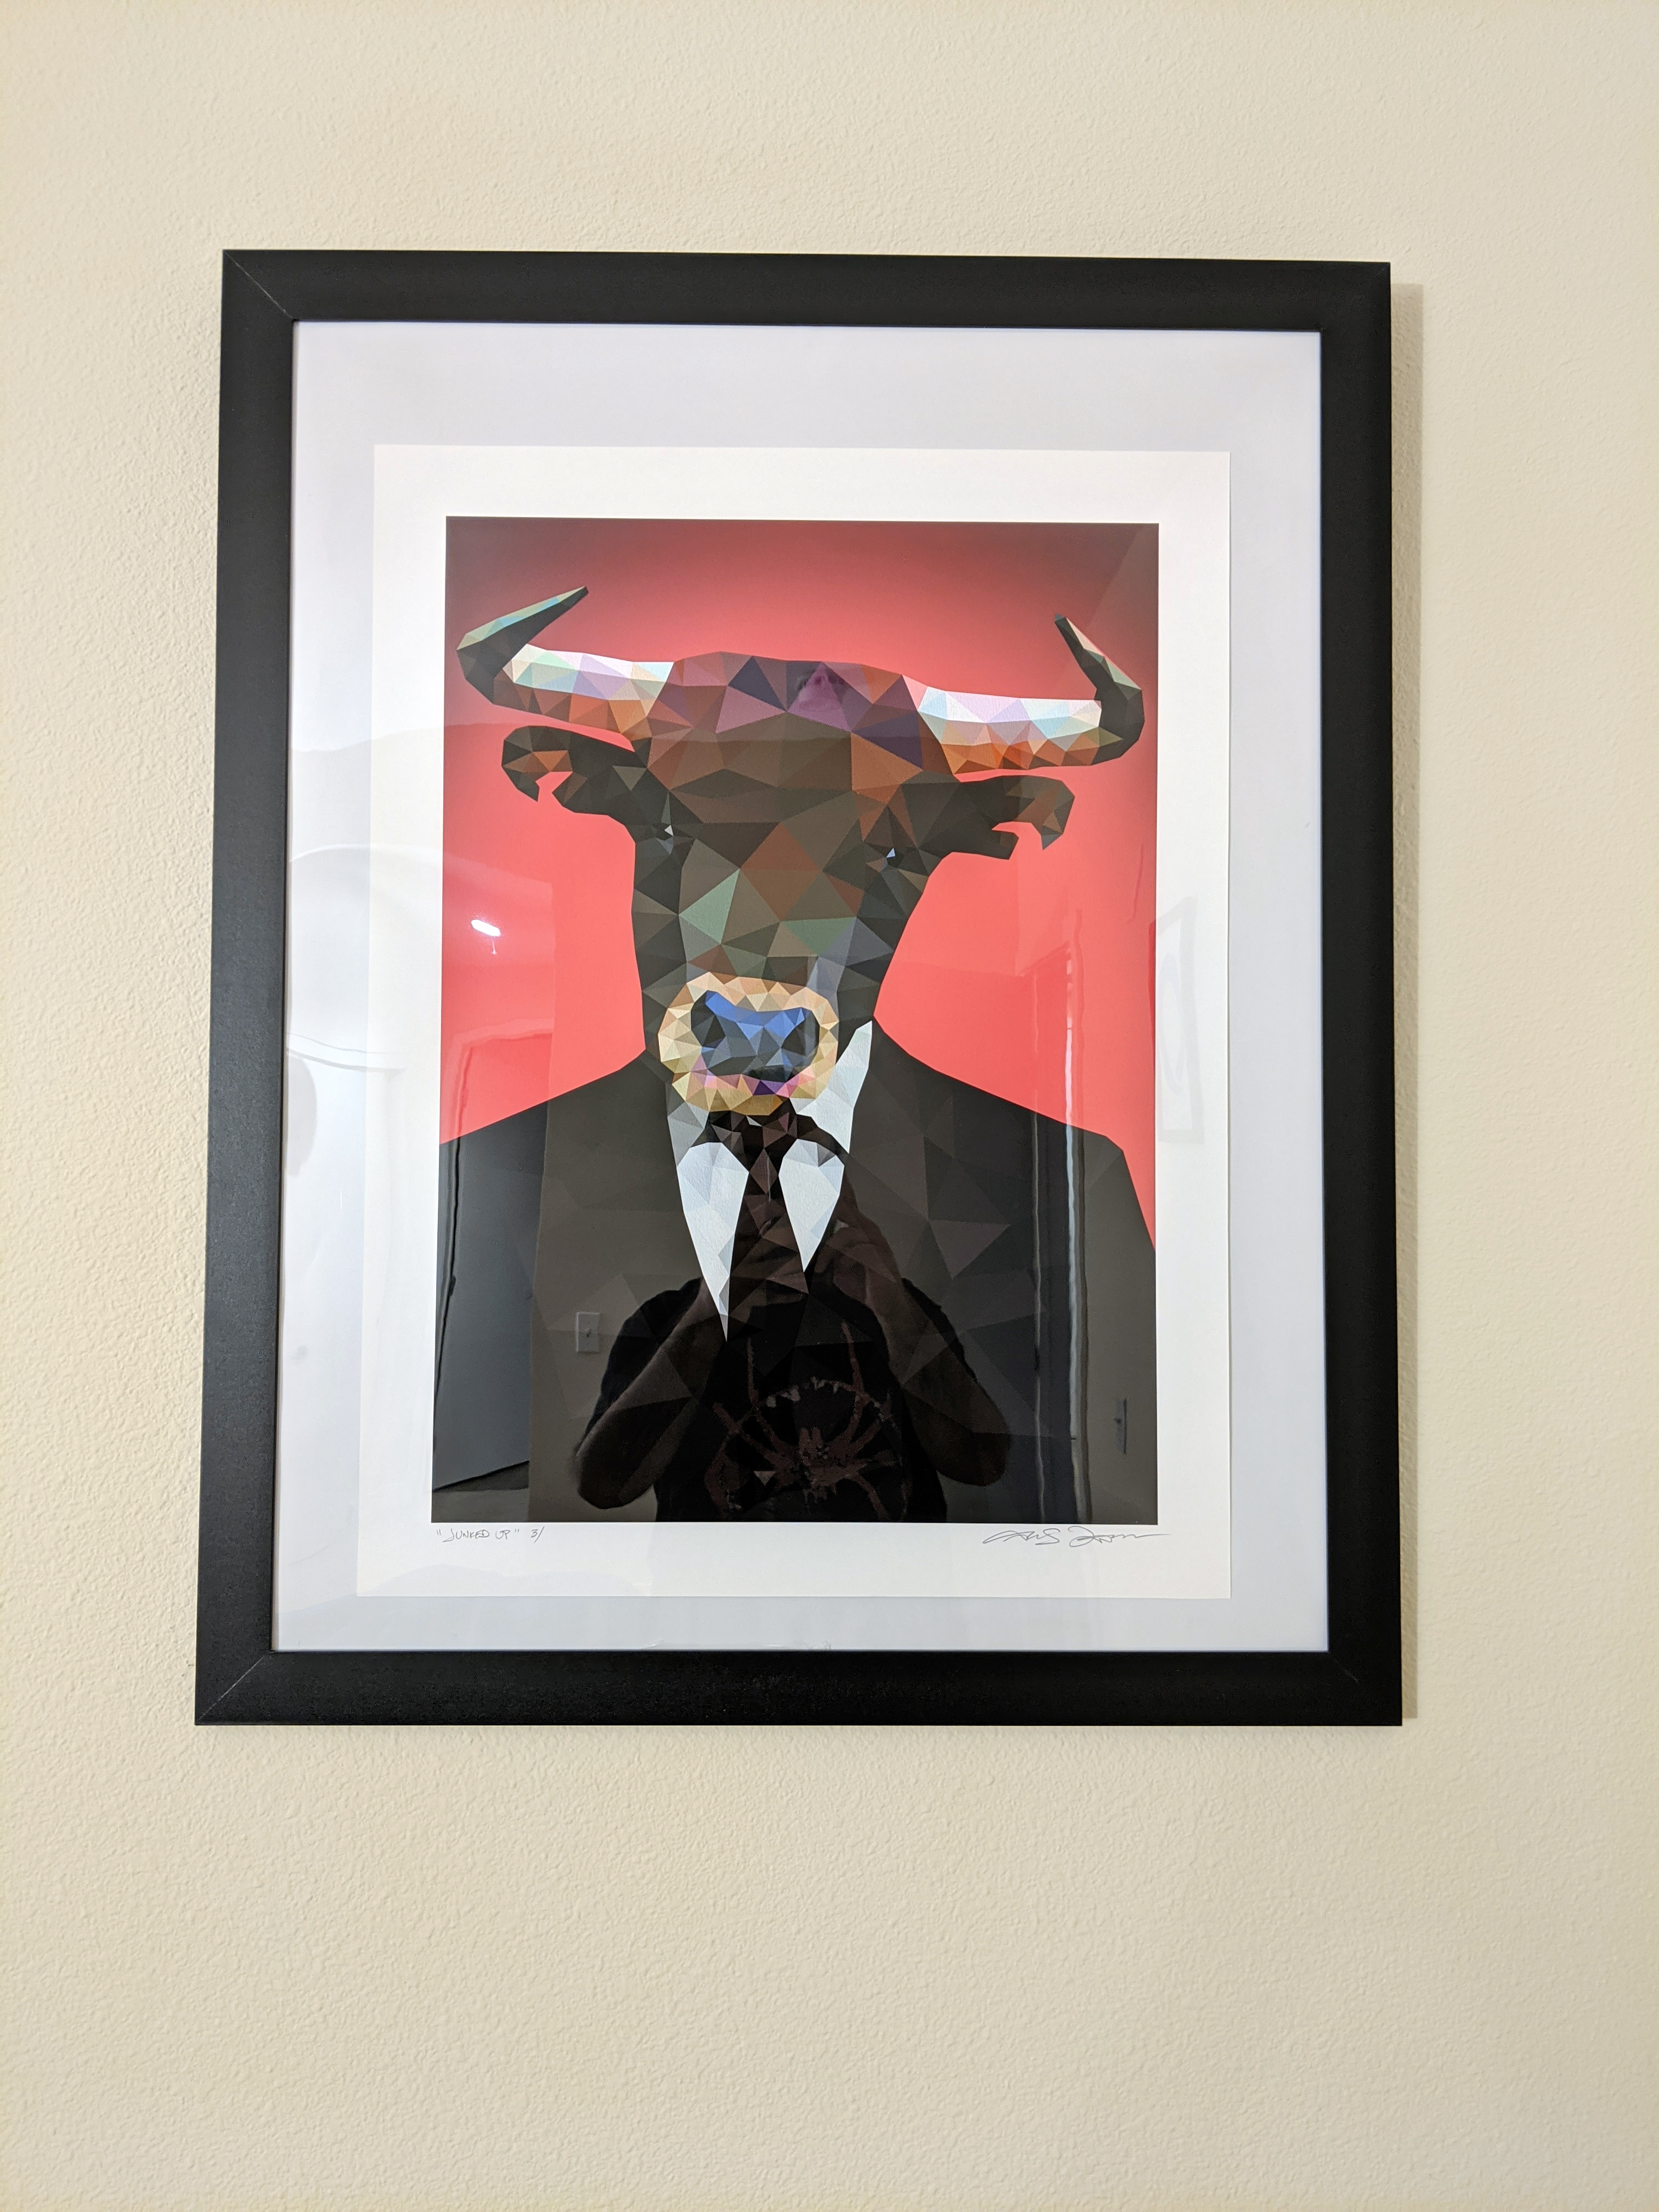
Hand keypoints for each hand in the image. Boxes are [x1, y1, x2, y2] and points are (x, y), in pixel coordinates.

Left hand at [812, 1187, 913, 1343]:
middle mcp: (868, 1230)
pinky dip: (843, 1260)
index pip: (847, 1202)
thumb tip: (806, 1242)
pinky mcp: (879, 1257)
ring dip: (829, 1250)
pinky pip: (857, 1250)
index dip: (838, 1185)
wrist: (886, 1304)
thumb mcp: (839, 1263)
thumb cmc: (864, 1282)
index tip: (827, 1167)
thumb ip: (827, 1249)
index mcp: (859, 1228)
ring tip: (822, 1266)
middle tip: (812, 1195)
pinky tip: (841, 1269)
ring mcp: (876, 1242)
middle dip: (829, 1201)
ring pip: (847, 1232)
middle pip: (847, 1208)